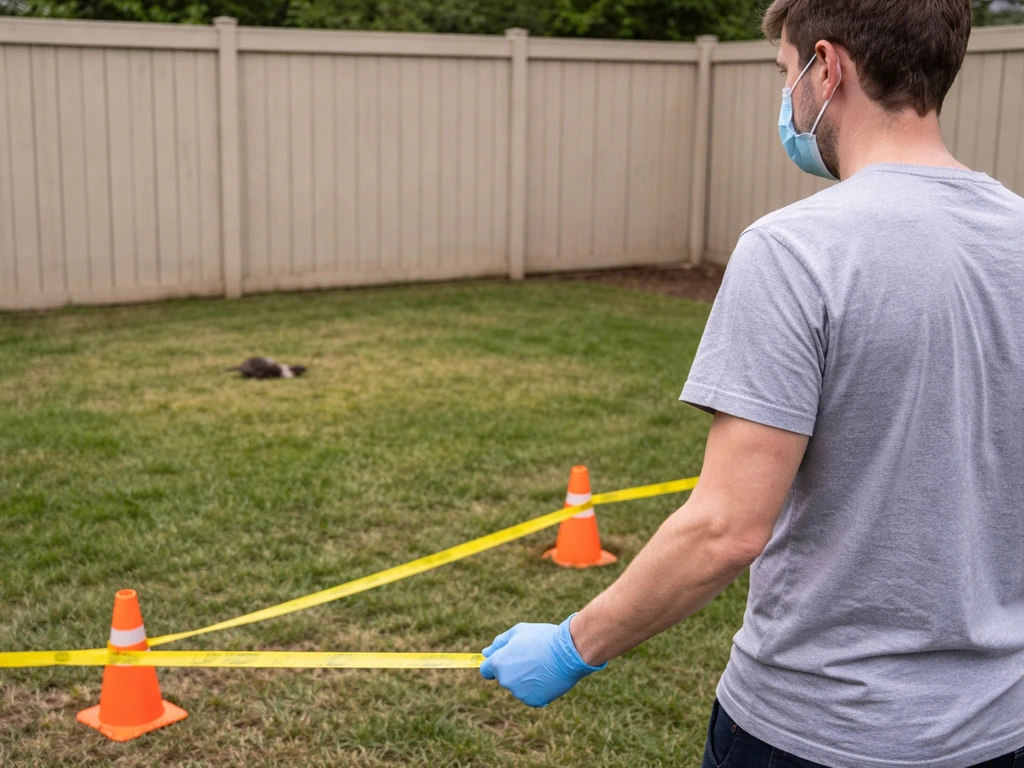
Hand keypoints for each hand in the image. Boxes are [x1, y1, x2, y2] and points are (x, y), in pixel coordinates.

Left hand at [479, 614, 605, 706]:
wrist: (567, 652)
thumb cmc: (542, 638)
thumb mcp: (518, 632)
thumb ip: (499, 643)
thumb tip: (485, 652)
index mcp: (498, 663)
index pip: (486, 670)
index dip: (494, 664)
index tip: (505, 661)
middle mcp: (505, 681)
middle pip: (504, 678)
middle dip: (513, 669)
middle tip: (531, 658)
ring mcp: (519, 693)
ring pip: (519, 687)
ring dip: (526, 679)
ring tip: (542, 666)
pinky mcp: (533, 701)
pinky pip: (531, 695)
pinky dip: (537, 688)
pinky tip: (547, 676)